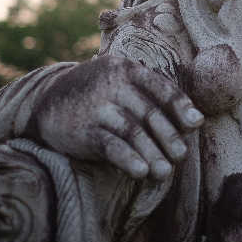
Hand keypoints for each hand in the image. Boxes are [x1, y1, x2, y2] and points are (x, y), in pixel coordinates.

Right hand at [32, 55, 202, 178]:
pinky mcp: (82, 129)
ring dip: (153, 154)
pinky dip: (128, 159)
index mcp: (126, 69)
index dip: (180, 106)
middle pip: (149, 112)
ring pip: (132, 131)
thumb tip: (193, 122)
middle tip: (181, 156)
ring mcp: (96, 106)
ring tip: (165, 173)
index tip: (195, 124)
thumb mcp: (121, 83)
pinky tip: (141, 172)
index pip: (160, 87)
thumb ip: (151, 96)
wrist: (46, 101)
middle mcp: (112, 84)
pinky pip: (110, 146)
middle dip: (169, 136)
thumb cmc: (100, 95)